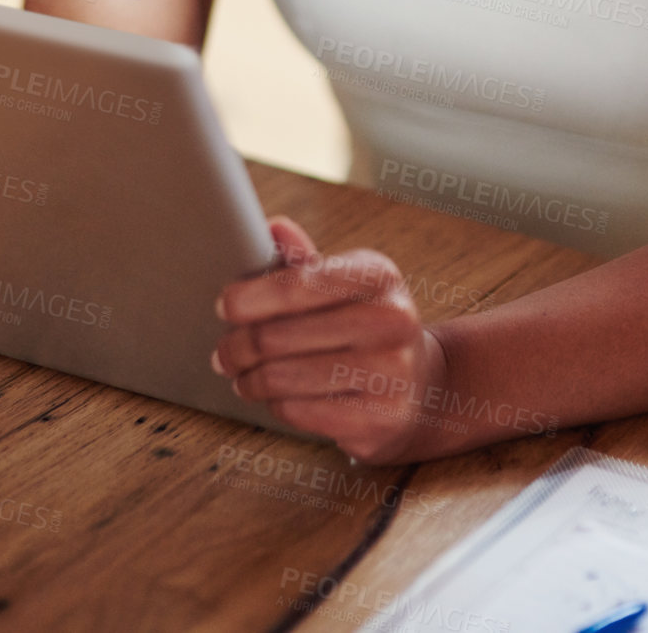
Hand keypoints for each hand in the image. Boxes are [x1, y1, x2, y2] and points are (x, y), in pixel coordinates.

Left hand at [211, 217, 452, 465]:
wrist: (425, 385)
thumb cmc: (369, 326)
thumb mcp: (346, 285)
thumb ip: (305, 261)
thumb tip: (272, 227)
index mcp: (379, 275)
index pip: (296, 284)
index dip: (248, 297)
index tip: (224, 306)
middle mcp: (391, 320)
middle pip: (279, 335)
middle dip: (238, 345)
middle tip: (223, 353)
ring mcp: (390, 374)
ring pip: (283, 378)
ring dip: (250, 379)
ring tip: (242, 376)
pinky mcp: (379, 420)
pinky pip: (299, 411)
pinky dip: (276, 404)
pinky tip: (276, 396)